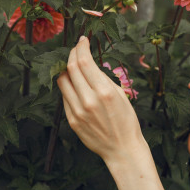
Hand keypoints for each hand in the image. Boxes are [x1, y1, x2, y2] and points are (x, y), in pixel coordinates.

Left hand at [57, 36, 144, 164]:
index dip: (80, 47)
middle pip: (70, 68)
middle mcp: (88, 100)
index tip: (82, 40)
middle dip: (71, 54)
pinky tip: (76, 86)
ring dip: (66, 70)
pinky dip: (68, 87)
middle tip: (76, 49)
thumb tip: (89, 64)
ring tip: (73, 66)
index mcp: (104, 92)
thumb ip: (103, 79)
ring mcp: (77, 112)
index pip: (83, 62)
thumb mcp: (120, 95)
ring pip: (62, 82)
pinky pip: (65, 98)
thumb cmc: (127, 121)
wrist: (122, 149)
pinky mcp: (72, 121)